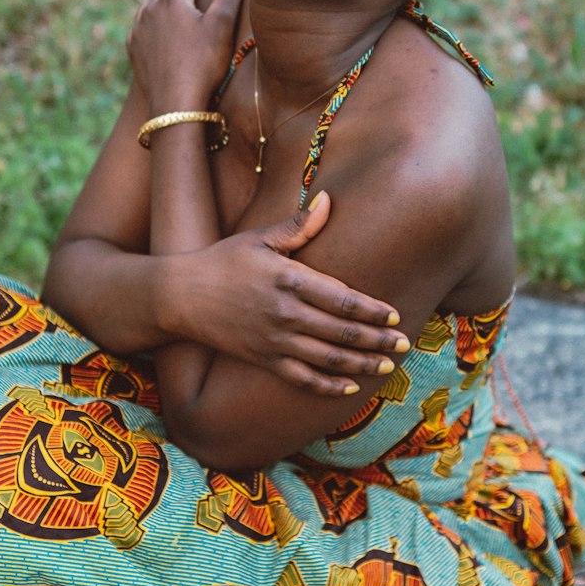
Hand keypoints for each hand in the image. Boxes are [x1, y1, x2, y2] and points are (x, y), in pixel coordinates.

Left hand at [127, 0, 247, 109]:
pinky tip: (162, 28)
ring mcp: (138, 29)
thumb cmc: (203, 64)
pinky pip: (142, 25)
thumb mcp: (222, 26)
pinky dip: (154, 20)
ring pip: (151, 3)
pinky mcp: (133, 48)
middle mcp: (150, 8)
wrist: (175, 104)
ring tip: (180, 3)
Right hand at [172, 192, 410, 395]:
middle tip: (405, 344)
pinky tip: (349, 385)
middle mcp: (285, 314)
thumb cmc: (223, 260)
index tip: (393, 315)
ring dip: (362, 364)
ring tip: (388, 366)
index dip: (372, 310)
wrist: (180, 296)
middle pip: (342, 331)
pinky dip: (327, 385)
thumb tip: (328, 200)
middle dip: (377, 340)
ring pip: (328, 358)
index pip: (342, 299)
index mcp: (289, 280)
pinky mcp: (263, 359)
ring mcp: (274, 341)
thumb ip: (298, 225)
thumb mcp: (260, 237)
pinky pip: (301, 378)